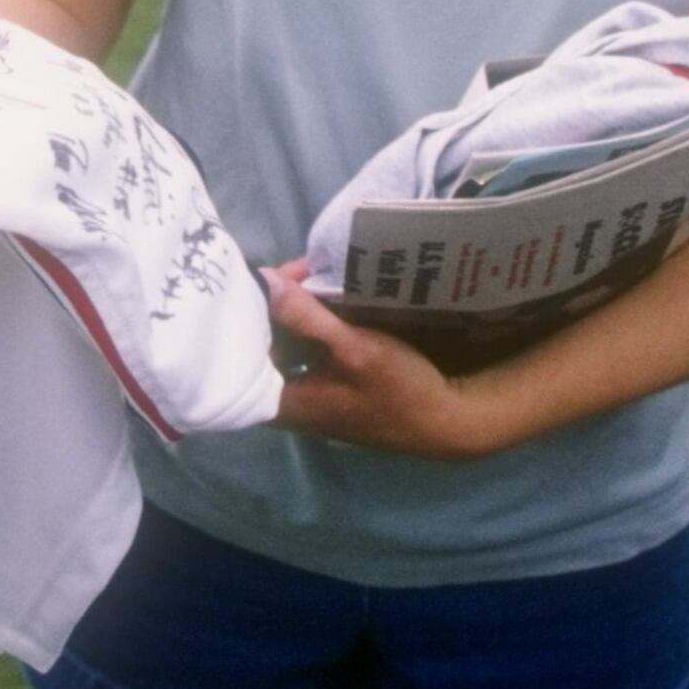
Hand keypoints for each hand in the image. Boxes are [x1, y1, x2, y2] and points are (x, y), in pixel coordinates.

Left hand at [264, 261, 504, 458]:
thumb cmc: (399, 390)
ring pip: (286, 343)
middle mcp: (286, 402)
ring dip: (297, 310)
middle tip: (297, 268)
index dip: (250, 309)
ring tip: (310, 272)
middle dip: (276, 304)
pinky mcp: (326, 385)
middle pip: (264, 343)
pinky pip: (306, 347)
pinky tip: (325, 296)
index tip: (266, 275)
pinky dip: (312, 322)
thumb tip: (264, 279)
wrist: (446, 420)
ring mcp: (307, 394)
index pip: (243, 348)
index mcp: (280, 402)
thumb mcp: (355, 349)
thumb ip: (307, 317)